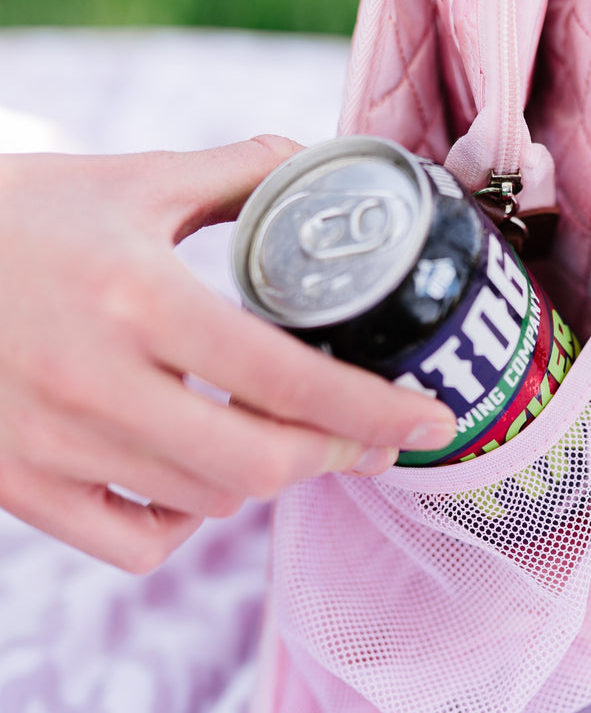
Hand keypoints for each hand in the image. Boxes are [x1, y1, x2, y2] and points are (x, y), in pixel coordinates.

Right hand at [0, 135, 456, 571]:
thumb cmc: (12, 215)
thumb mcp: (123, 179)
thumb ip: (231, 174)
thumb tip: (316, 165)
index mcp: (137, 297)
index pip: (290, 379)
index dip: (376, 409)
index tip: (428, 416)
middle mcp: (98, 384)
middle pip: (261, 466)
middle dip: (338, 455)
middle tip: (375, 436)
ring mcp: (54, 446)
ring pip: (207, 505)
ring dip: (266, 480)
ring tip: (291, 442)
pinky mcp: (19, 485)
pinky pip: (133, 547)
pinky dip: (184, 526)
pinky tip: (194, 484)